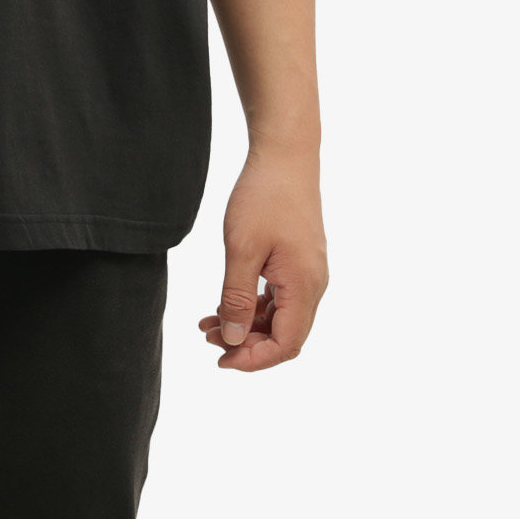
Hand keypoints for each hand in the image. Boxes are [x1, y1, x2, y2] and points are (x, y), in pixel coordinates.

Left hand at [199, 147, 327, 371]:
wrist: (284, 158)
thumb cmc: (263, 198)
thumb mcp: (241, 249)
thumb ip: (236, 297)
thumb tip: (233, 339)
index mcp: (304, 285)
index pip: (287, 344)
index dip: (254, 360)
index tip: (221, 360)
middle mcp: (313, 284)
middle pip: (285, 335)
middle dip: (247, 344)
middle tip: (207, 339)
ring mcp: (307, 273)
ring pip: (280, 316)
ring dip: (246, 325)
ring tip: (206, 324)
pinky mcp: (297, 261)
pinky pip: (279, 297)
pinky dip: (252, 306)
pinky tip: (223, 302)